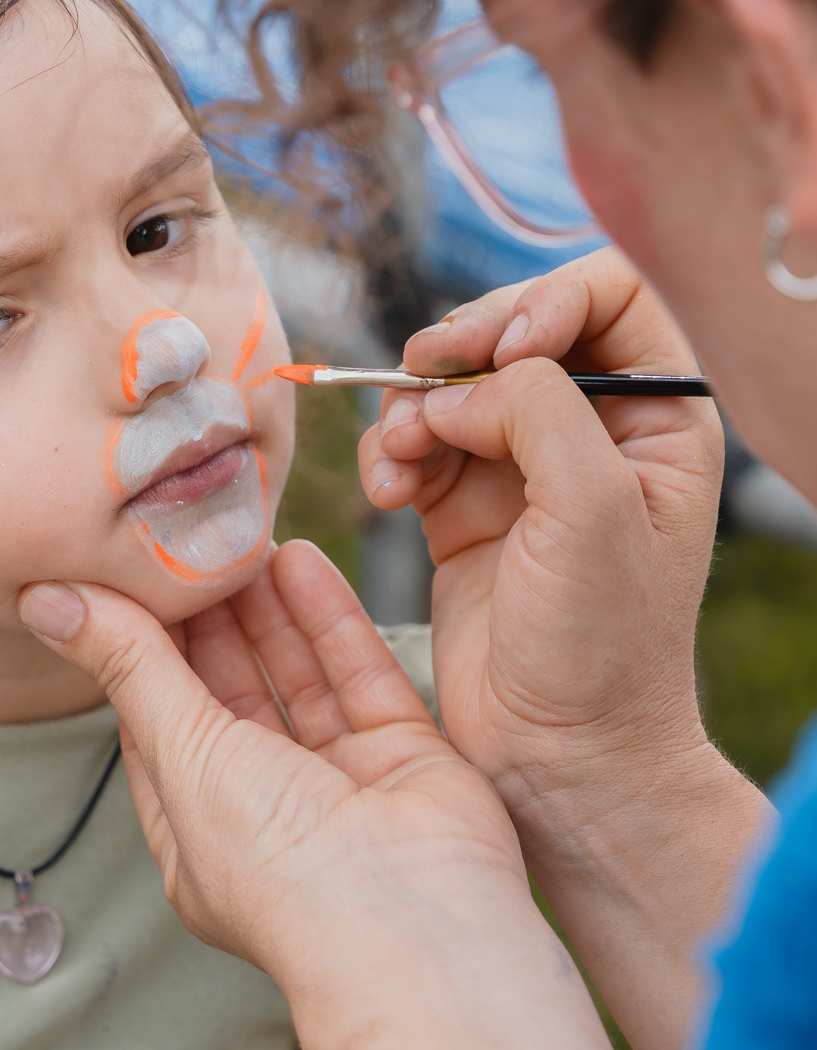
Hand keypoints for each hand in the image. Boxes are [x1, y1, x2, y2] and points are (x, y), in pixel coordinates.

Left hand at [19, 542, 530, 998]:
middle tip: (184, 541)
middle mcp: (268, 814)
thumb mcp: (184, 755)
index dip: (139, 656)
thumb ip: (131, 668)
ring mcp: (341, 788)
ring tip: (237, 536)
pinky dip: (327, 619)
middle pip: (229, 699)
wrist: (414, 926)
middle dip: (206, 622)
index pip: (156, 731)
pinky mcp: (405, 761)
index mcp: (199, 838)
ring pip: (294, 681)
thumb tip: (46, 599)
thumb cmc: (278, 865)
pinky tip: (296, 557)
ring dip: (264, 612)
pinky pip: (358, 677)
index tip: (121, 580)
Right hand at [358, 247, 723, 823]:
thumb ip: (537, 409)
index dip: (547, 301)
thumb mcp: (591, 507)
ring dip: (412, 410)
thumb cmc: (601, 645)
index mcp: (661, 419)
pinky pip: (415, 445)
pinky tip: (388, 496)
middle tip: (419, 381)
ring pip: (454, 386)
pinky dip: (390, 456)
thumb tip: (459, 384)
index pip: (610, 294)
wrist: (557, 755)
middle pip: (517, 326)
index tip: (503, 352)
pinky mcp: (463, 512)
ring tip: (399, 463)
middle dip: (461, 348)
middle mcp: (595, 433)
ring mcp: (524, 470)